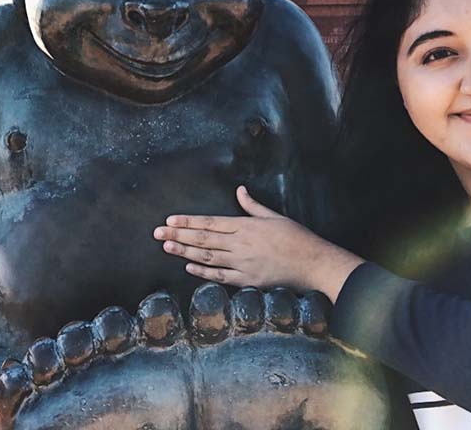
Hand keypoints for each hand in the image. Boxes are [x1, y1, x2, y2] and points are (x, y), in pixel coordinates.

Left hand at [153, 186, 362, 302]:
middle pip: (203, 239)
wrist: (313, 263)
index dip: (188, 222)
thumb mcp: (274, 216)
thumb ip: (252, 206)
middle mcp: (240, 244)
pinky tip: (188, 268)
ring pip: (207, 257)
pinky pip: (220, 276)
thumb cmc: (296, 238)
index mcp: (245, 226)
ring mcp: (243, 263)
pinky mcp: (247, 280)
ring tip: (166, 247)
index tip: (170, 220)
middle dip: (178, 235)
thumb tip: (240, 190)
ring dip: (184, 253)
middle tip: (157, 233)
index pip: (210, 222)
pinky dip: (203, 272)